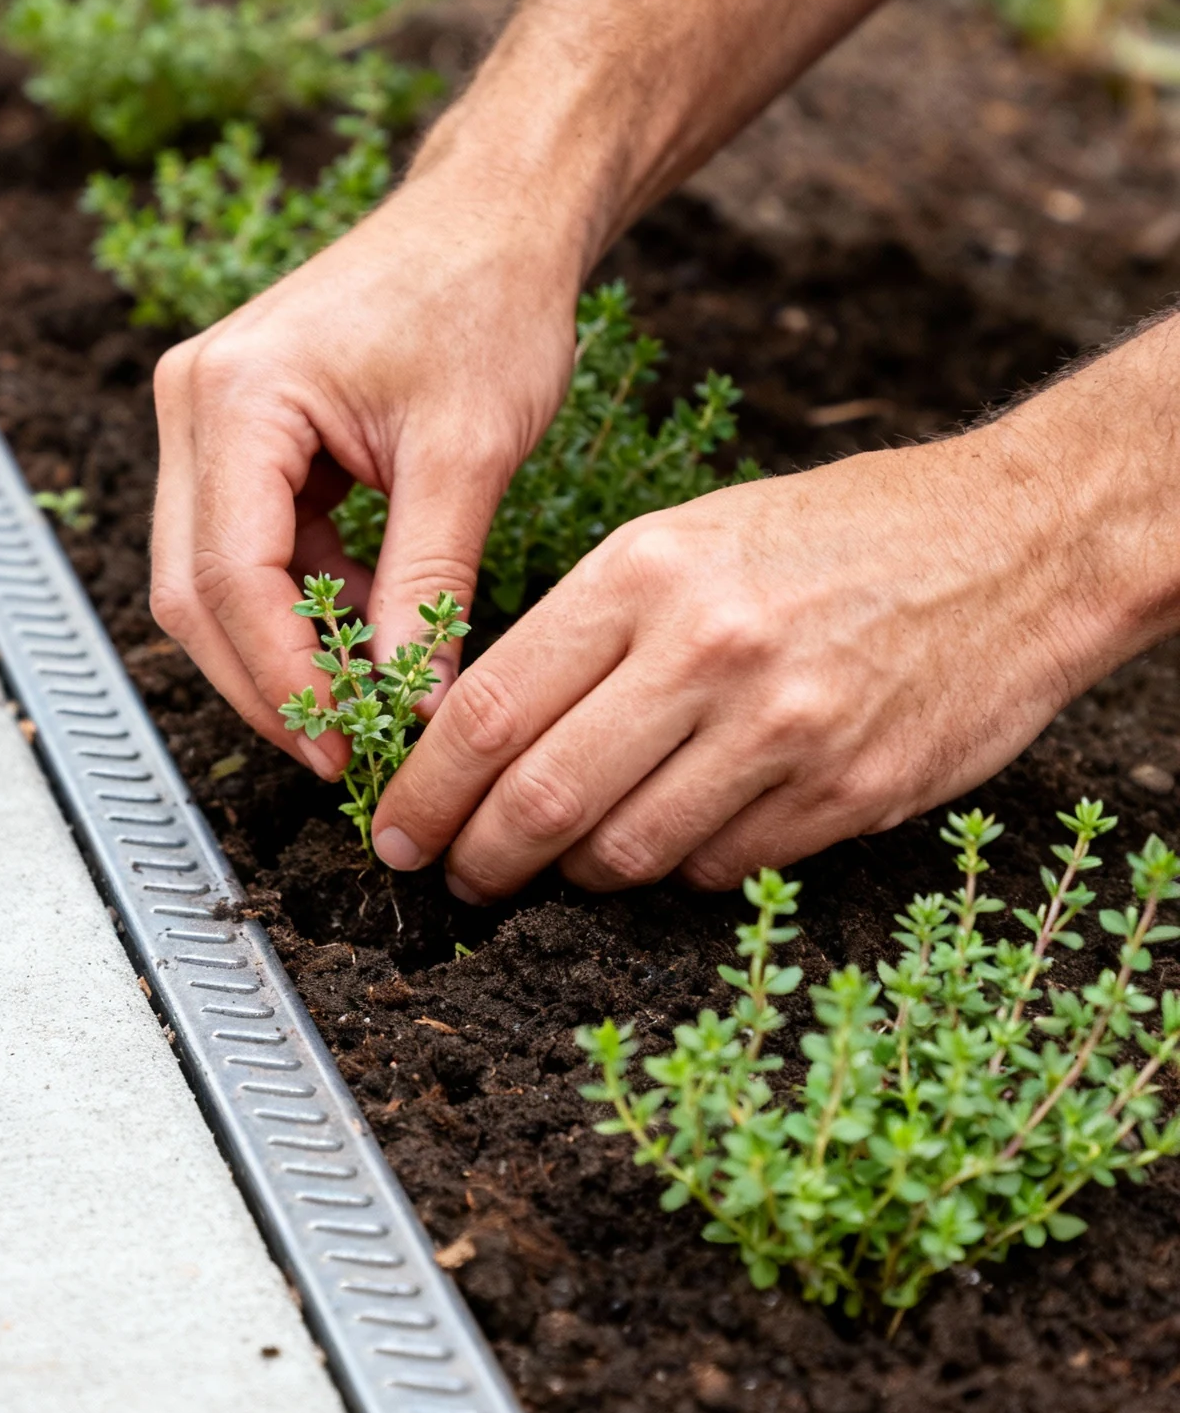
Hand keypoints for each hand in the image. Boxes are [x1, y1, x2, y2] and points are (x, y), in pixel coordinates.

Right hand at [149, 162, 582, 774]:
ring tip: (366, 698)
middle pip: (193, 590)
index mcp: (237, 396)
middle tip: (339, 750)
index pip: (228, 577)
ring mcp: (207, 417)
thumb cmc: (486, 301)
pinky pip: (247, 548)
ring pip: (210, 579)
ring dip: (282, 648)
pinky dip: (301, 603)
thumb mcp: (468, 456)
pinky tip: (368, 627)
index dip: (280, 678)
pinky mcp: (239, 435)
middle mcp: (196, 401)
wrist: (492, 217)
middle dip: (266, 681)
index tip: (338, 747)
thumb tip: (413, 704)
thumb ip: (429, 587)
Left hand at [371, 401, 1163, 895]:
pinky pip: (718, 870)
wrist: (1016, 544)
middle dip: (476, 856)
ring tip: (564, 862)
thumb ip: (591, 626)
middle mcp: (706, 650)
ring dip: (576, 874)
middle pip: (539, 797)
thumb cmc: (840, 536)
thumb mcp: (692, 537)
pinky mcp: (843, 794)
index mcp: (648, 572)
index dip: (425, 788)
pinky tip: (676, 842)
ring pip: (624, 851)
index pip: (490, 709)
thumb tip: (483, 730)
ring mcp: (780, 730)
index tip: (395, 825)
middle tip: (455, 876)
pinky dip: (677, 872)